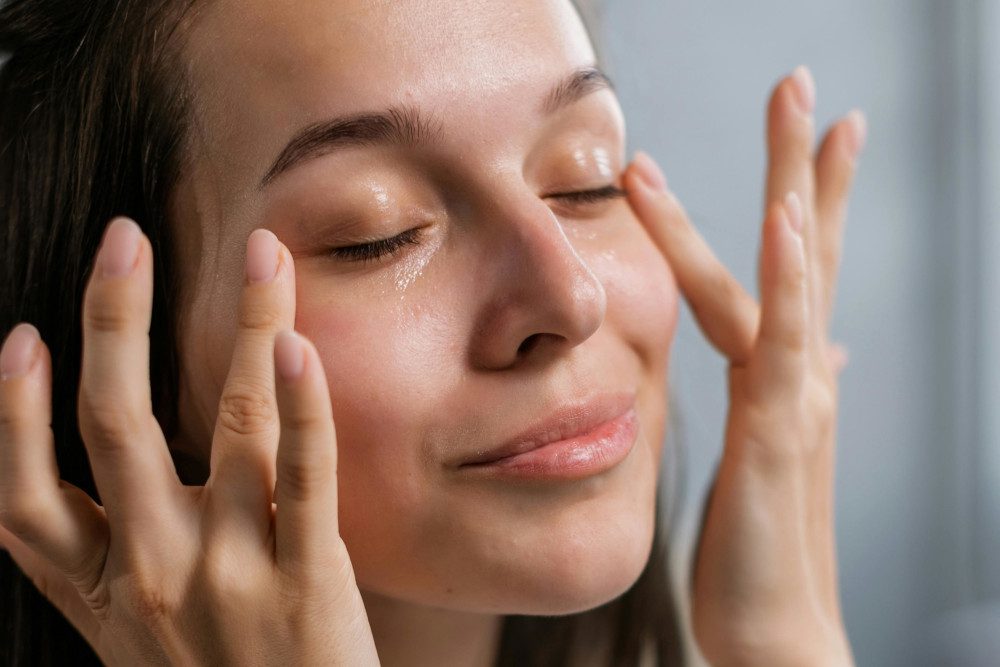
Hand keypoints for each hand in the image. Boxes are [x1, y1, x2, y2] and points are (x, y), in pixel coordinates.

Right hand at [0, 221, 378, 664]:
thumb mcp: (134, 641)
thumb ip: (110, 561)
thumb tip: (94, 471)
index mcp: (96, 592)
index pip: (23, 498)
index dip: (13, 411)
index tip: (24, 337)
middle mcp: (149, 575)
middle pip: (114, 427)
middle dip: (115, 321)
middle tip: (127, 237)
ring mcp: (228, 573)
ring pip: (227, 423)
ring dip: (245, 325)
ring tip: (260, 251)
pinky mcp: (305, 580)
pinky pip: (303, 476)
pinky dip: (302, 407)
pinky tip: (299, 344)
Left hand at [623, 66, 864, 665]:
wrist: (774, 627)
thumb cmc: (763, 542)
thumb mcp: (774, 449)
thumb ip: (790, 388)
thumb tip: (821, 350)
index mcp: (787, 374)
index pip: (801, 267)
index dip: (813, 194)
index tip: (821, 129)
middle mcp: (799, 373)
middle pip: (805, 249)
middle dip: (803, 164)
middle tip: (801, 82)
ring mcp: (794, 398)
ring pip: (794, 278)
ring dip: (795, 190)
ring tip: (801, 115)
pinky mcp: (776, 432)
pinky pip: (781, 340)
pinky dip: (786, 276)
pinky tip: (785, 220)